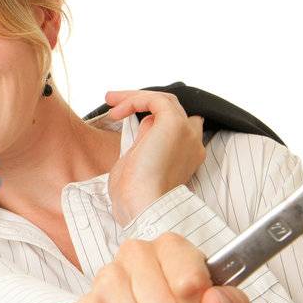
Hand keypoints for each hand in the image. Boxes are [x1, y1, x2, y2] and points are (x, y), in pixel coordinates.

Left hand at [103, 89, 206, 225]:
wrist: (142, 205)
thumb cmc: (134, 195)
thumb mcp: (139, 164)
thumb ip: (145, 142)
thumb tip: (144, 121)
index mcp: (187, 156)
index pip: (181, 125)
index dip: (157, 117)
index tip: (130, 116)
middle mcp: (192, 143)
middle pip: (170, 109)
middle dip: (140, 102)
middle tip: (114, 103)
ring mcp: (186, 132)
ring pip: (163, 101)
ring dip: (134, 97)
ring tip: (110, 101)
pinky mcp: (174, 124)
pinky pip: (156, 100)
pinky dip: (135, 99)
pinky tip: (117, 111)